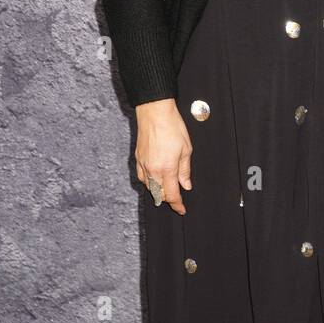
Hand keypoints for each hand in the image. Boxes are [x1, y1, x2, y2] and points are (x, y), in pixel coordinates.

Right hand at [134, 98, 192, 214]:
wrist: (154, 112)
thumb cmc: (172, 127)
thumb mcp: (186, 149)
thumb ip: (185, 170)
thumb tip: (186, 185)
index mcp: (167, 168)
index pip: (172, 194)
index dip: (177, 205)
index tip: (181, 209)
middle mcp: (152, 170)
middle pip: (159, 194)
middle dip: (169, 199)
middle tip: (177, 198)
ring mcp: (143, 164)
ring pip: (149, 188)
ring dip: (159, 192)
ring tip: (168, 189)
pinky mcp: (137, 158)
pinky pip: (142, 178)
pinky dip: (149, 183)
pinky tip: (155, 180)